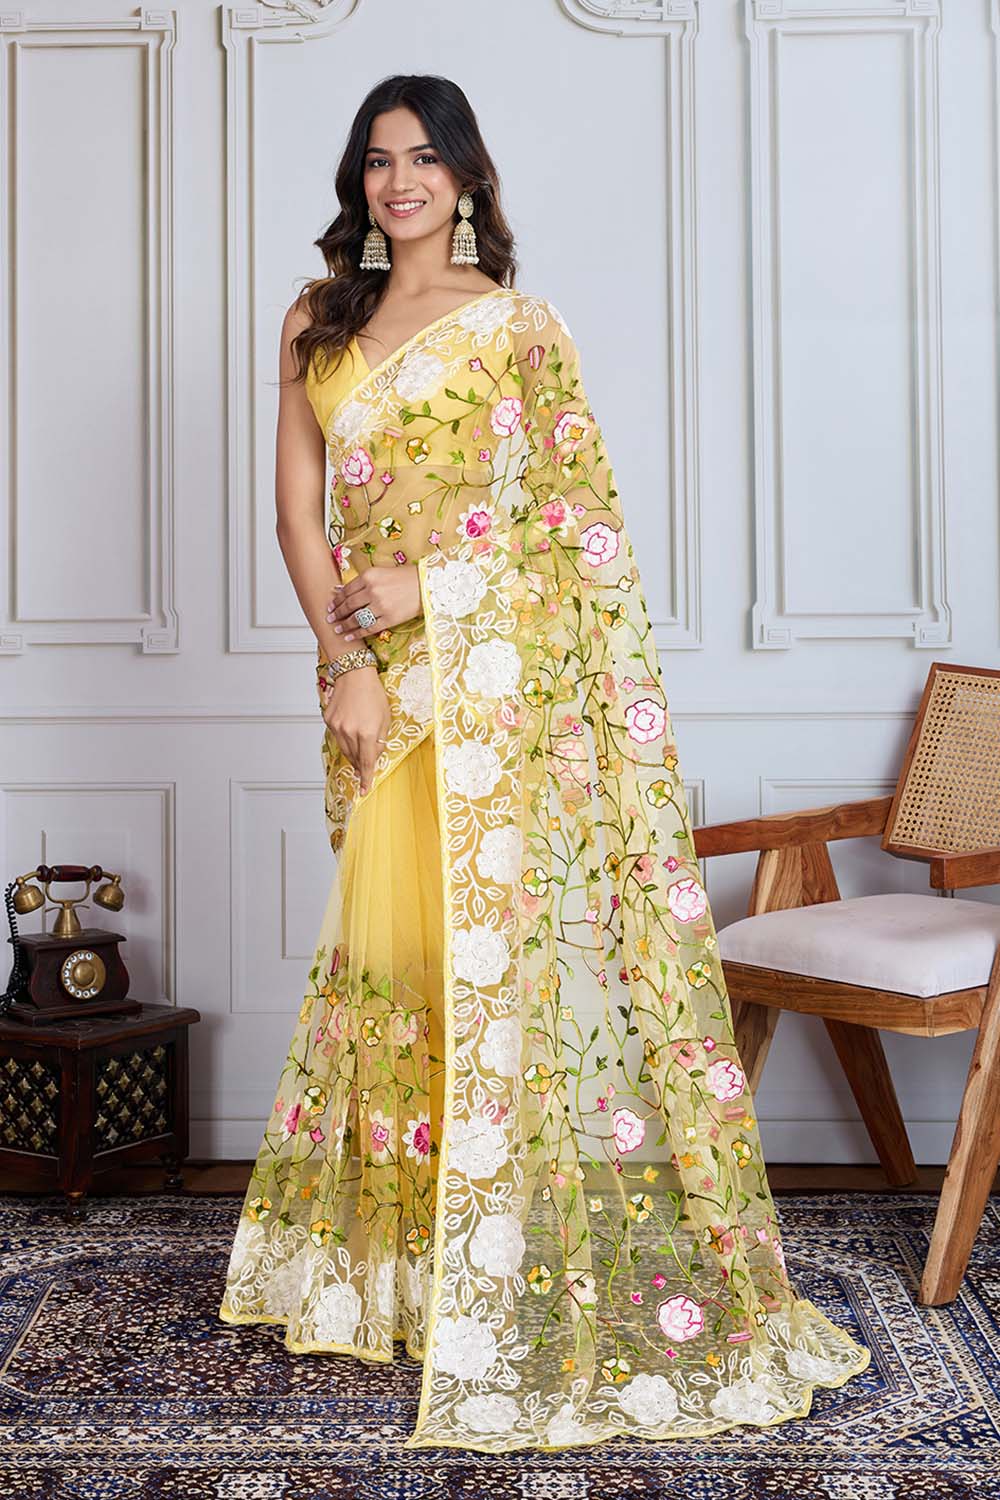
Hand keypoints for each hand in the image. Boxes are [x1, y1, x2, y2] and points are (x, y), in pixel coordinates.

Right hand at [322, 667, 390, 795]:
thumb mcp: (386, 717)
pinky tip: (350, 732)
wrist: (354, 674)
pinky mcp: (329, 721)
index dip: (366, 778)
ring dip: (352, 754)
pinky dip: (344, 739)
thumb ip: (381, 739)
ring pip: (344, 750)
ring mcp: (337, 727)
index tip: (364, 790)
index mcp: (367, 733)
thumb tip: (374, 755)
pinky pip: (337, 737)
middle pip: (354, 758)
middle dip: (360, 765)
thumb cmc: (374, 693)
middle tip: (363, 770)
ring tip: (357, 754)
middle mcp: (350, 732)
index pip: (366, 762)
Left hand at [326, 563, 421, 642]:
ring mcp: (380, 606)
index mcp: (369, 576)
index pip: (346, 591)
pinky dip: (357, 634)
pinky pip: (369, 628)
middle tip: (330, 619)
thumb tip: (340, 589)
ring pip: (356, 618)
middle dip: (337, 613)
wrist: (428, 585)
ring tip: (337, 629)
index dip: (336, 600)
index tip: (330, 606)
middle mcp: (372, 591)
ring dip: (344, 625)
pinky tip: (350, 637)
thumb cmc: (406, 577)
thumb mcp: (382, 572)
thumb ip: (362, 581)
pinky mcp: (389, 619)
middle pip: (348, 605)